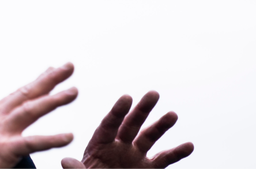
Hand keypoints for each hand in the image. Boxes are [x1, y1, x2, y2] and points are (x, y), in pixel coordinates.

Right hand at [0, 63, 77, 168]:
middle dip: (49, 78)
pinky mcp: (4, 150)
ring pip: (31, 110)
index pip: (19, 93)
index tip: (53, 69)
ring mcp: (1, 132)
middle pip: (27, 93)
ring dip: (53, 100)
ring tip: (73, 92)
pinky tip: (68, 136)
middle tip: (69, 66)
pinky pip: (32, 143)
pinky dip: (51, 139)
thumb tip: (9, 114)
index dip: (38, 81)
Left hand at [61, 91, 193, 168]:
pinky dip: (176, 153)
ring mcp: (134, 157)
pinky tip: (189, 145)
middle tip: (153, 93)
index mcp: (99, 146)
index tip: (126, 98)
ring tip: (172, 115)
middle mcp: (119, 147)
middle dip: (142, 109)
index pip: (109, 125)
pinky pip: (164, 160)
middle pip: (131, 124)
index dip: (117, 112)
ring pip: (149, 137)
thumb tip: (66, 161)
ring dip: (161, 126)